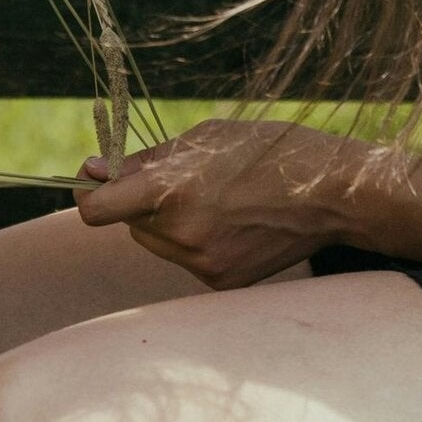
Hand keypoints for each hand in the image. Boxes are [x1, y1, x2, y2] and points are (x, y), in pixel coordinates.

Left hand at [75, 118, 377, 288]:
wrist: (332, 194)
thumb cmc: (268, 151)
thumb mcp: (204, 138)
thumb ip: (145, 160)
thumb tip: (91, 170)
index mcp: (173, 190)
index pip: (98, 210)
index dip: (88, 195)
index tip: (93, 182)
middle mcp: (183, 234)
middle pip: (129, 224)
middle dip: (140, 203)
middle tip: (181, 181)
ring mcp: (202, 264)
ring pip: (156, 243)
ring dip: (167, 223)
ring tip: (215, 200)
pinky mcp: (221, 282)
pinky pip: (186, 259)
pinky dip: (195, 241)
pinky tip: (232, 223)